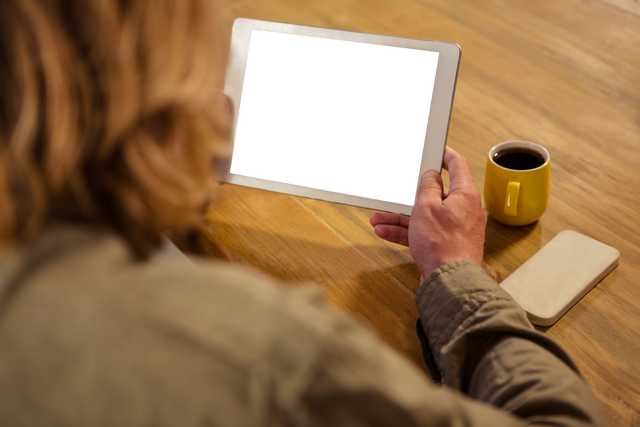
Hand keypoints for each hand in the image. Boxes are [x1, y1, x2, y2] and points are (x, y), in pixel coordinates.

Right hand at [370, 147, 485, 279]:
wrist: (449, 282)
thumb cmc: (443, 245)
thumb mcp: (427, 207)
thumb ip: (428, 188)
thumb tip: (431, 177)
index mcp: (465, 195)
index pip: (458, 166)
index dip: (445, 156)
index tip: (436, 151)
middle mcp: (464, 211)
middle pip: (436, 195)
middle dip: (411, 196)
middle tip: (400, 190)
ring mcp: (455, 229)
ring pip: (425, 217)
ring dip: (401, 217)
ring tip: (378, 219)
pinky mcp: (446, 245)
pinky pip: (423, 233)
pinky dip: (405, 232)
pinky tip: (385, 232)